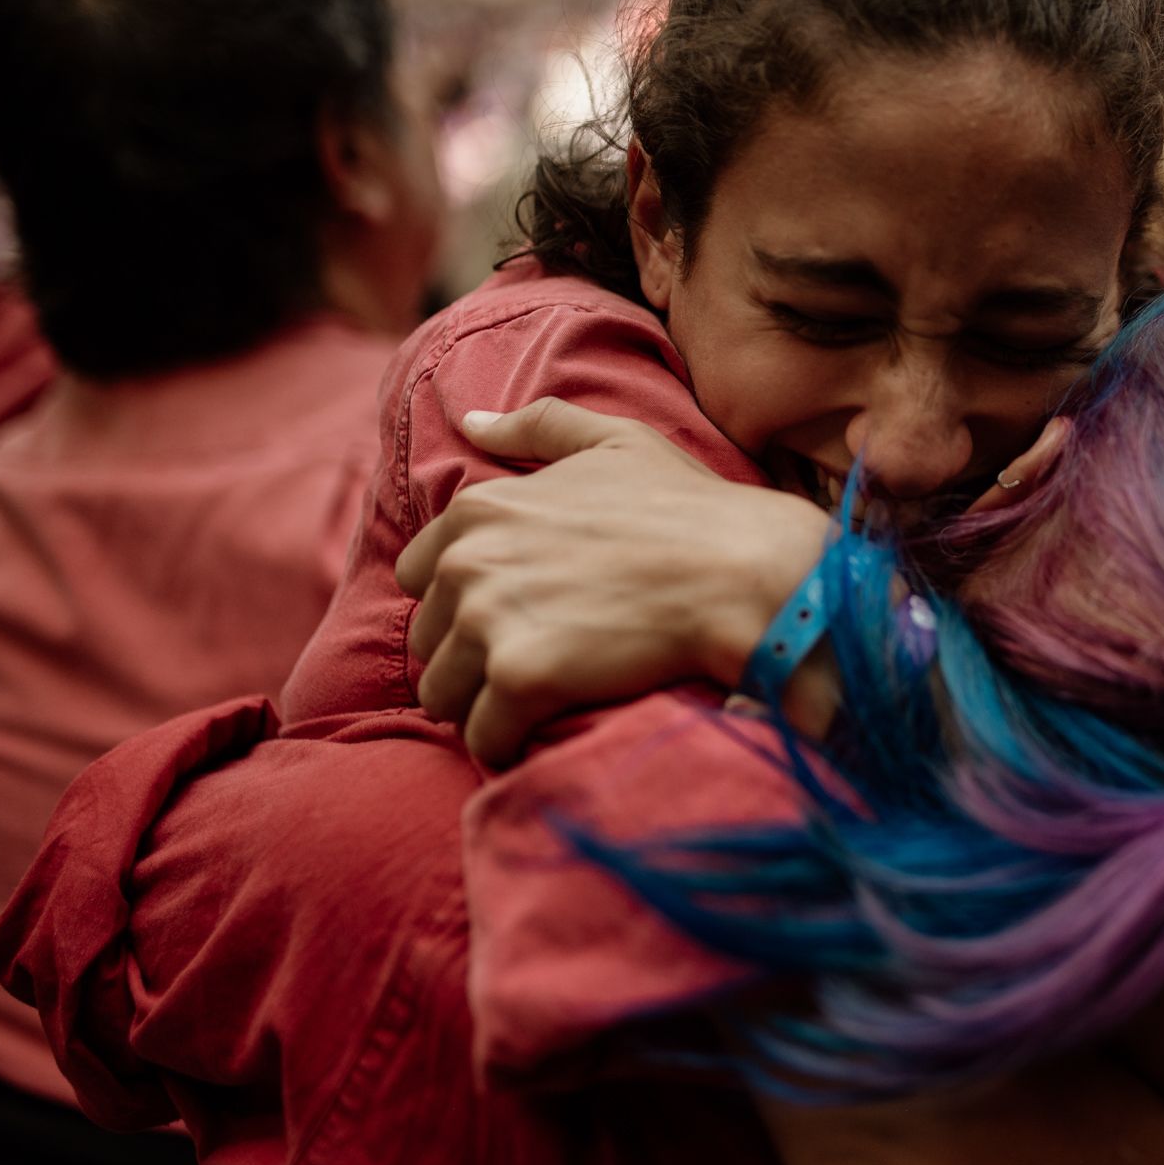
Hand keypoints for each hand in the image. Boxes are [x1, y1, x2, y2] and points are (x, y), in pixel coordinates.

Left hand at [396, 398, 832, 763]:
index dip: (464, 602)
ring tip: (539, 706)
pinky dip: (510, 744)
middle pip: (430, 640)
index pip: (420, 576)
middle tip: (537, 665)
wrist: (743, 572)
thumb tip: (471, 420)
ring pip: (444, 694)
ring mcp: (489, 619)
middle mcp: (468, 561)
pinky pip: (484, 736)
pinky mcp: (520, 677)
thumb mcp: (616, 441)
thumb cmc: (688, 509)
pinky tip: (547, 734)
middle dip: (471, 658)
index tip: (515, 616)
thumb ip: (536, 426)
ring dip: (483, 706)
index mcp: (480, 509)